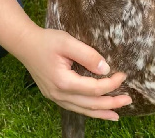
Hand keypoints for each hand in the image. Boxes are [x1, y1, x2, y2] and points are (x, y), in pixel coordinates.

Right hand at [16, 27, 131, 119]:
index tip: (123, 75)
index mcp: (63, 81)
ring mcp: (55, 97)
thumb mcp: (68, 42)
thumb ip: (87, 55)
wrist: (25, 45)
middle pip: (91, 104)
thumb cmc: (47, 41)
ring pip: (83, 110)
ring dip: (101, 111)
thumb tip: (106, 69)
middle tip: (128, 99)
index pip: (94, 89)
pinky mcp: (54, 95)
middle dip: (111, 103)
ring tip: (117, 113)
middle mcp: (59, 94)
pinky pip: (75, 107)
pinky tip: (97, 111)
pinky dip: (89, 110)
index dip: (111, 84)